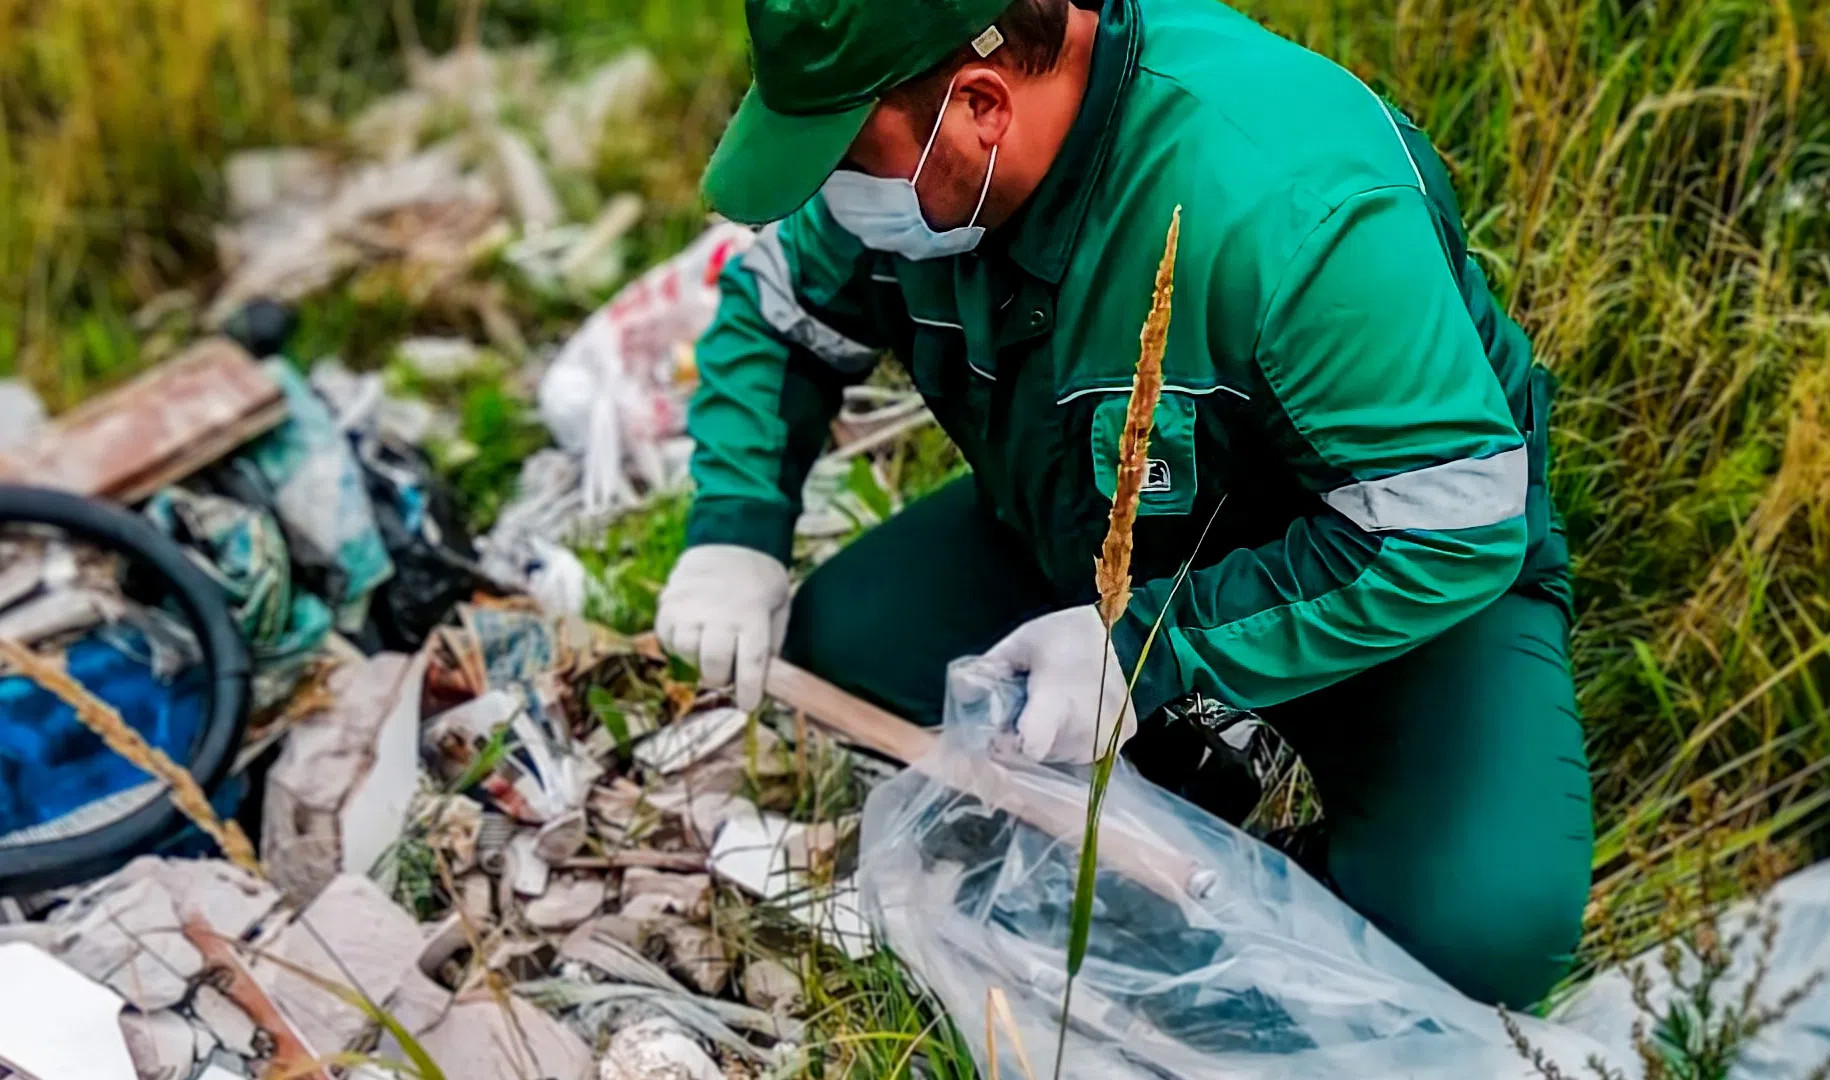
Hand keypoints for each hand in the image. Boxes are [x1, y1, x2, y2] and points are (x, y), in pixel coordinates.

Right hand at [655, 545, 789, 709]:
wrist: (731, 541)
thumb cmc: (760, 582)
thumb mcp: (780, 608)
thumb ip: (772, 644)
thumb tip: (764, 681)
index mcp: (753, 615)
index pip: (750, 665)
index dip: (747, 691)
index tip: (747, 706)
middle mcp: (720, 614)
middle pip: (714, 665)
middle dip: (720, 679)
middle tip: (725, 675)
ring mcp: (691, 608)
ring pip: (686, 653)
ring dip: (697, 660)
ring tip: (708, 650)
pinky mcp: (669, 603)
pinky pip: (666, 638)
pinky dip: (677, 644)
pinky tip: (692, 636)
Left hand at [982, 605, 1136, 763]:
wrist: (1128, 633)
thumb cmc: (1070, 635)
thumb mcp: (1022, 643)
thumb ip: (989, 669)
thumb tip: (961, 692)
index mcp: (1056, 702)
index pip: (1029, 747)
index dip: (1006, 747)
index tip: (998, 733)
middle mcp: (1084, 728)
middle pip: (1038, 755)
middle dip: (1024, 739)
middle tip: (1027, 708)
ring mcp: (1106, 738)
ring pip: (1061, 758)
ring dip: (1049, 741)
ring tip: (1053, 707)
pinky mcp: (1122, 741)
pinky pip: (1086, 753)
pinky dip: (1074, 739)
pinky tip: (1075, 714)